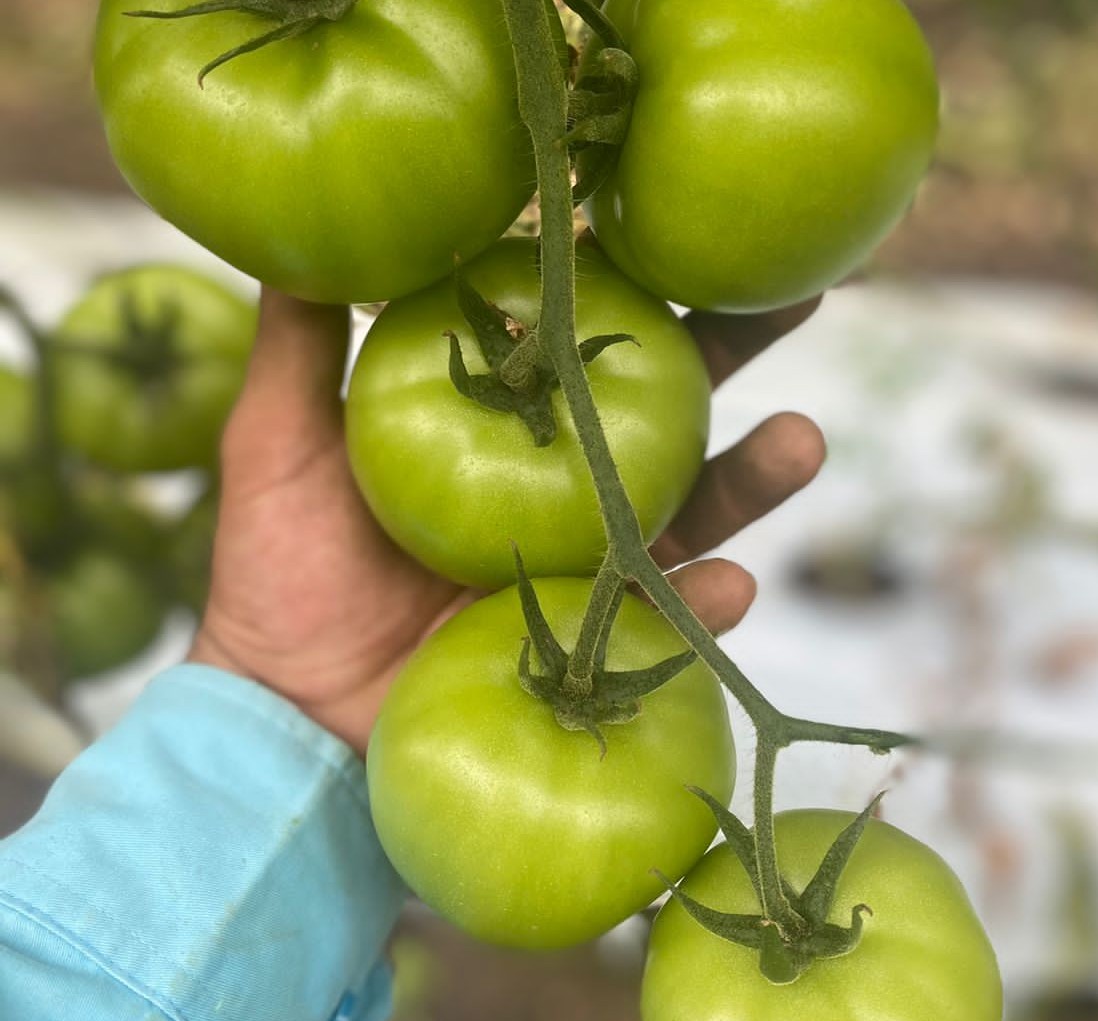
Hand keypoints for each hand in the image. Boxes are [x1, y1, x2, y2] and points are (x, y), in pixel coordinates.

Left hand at [189, 287, 824, 753]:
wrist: (290, 710)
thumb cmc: (279, 573)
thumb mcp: (279, 446)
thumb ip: (300, 348)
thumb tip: (307, 241)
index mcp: (499, 427)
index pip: (579, 337)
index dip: (632, 281)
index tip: (679, 218)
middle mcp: (560, 485)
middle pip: (663, 407)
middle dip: (734, 352)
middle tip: (803, 292)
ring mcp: (586, 566)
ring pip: (693, 510)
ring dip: (753, 477)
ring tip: (803, 441)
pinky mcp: (597, 645)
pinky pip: (667, 625)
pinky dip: (705, 607)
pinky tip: (731, 585)